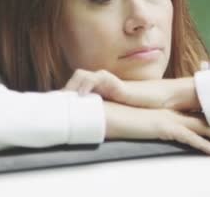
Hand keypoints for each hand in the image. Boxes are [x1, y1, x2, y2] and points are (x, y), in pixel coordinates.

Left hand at [63, 69, 199, 110]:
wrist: (157, 100)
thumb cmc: (136, 108)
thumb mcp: (114, 115)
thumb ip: (101, 119)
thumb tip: (86, 134)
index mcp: (97, 91)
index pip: (74, 89)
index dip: (63, 96)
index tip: (52, 109)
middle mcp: (99, 83)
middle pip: (73, 80)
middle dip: (62, 91)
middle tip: (52, 104)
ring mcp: (106, 80)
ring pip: (81, 75)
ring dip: (71, 86)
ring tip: (64, 99)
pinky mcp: (113, 81)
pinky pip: (96, 77)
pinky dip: (86, 85)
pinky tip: (81, 95)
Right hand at [104, 102, 209, 155]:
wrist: (108, 113)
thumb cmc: (119, 118)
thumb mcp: (139, 124)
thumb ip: (152, 128)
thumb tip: (158, 134)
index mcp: (167, 112)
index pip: (195, 118)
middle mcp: (172, 114)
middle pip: (205, 122)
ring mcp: (169, 119)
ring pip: (203, 128)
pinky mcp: (164, 127)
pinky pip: (190, 137)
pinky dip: (205, 145)